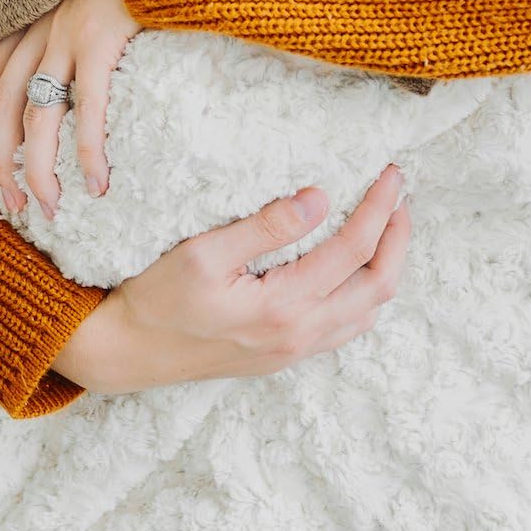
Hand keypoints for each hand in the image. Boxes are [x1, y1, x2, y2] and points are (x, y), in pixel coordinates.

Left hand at [0, 0, 141, 219]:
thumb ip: (78, 10)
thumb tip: (91, 43)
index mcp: (33, 12)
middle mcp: (39, 26)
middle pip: (5, 108)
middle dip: (2, 162)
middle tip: (14, 204)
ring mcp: (66, 34)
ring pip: (36, 117)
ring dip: (38, 171)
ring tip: (47, 208)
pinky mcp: (100, 39)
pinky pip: (87, 107)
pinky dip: (88, 151)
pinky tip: (96, 183)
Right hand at [53, 164, 410, 393]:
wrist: (131, 351)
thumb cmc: (159, 300)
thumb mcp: (203, 254)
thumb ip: (265, 227)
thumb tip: (319, 199)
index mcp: (284, 306)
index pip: (354, 249)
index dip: (379, 208)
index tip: (390, 175)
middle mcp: (300, 334)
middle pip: (378, 285)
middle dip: (398, 236)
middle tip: (399, 196)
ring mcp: (294, 351)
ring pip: (368, 312)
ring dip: (386, 267)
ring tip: (386, 228)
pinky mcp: (284, 356)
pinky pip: (346, 328)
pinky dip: (364, 295)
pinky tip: (353, 272)